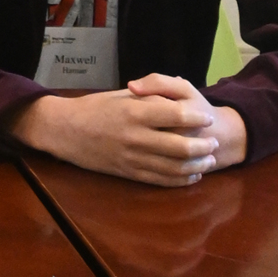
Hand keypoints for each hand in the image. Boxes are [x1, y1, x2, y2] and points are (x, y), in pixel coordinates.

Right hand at [12, 74, 247, 186]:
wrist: (64, 130)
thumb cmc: (93, 108)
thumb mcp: (121, 96)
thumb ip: (149, 99)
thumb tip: (177, 105)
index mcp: (133, 112)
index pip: (175, 115)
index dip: (196, 118)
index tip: (207, 118)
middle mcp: (135, 137)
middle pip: (181, 146)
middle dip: (203, 146)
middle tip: (213, 142)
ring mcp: (132, 158)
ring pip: (175, 167)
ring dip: (197, 165)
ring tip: (208, 160)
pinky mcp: (129, 173)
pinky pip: (161, 180)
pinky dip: (181, 180)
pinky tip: (192, 175)